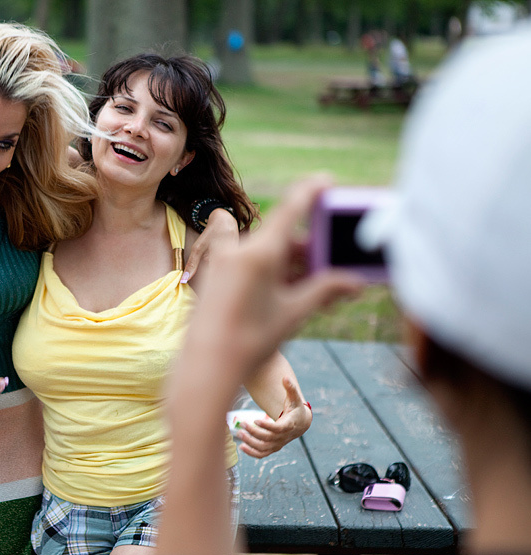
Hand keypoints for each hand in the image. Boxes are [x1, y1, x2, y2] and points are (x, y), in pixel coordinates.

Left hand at [168, 175, 363, 421]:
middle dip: (307, 248)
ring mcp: (225, 263)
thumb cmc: (249, 340)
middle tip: (330, 264)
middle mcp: (239, 251)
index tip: (325, 180)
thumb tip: (356, 282)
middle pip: (281, 236)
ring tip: (314, 286)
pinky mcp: (217, 277)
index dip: (310, 192)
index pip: (290, 209)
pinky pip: (249, 262)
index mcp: (260, 252)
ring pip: (266, 250)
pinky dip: (271, 271)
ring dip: (290, 262)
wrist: (207, 366)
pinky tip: (287, 292)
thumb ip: (325, 291)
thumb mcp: (294, 313)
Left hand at [237, 377, 311, 457]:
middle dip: (253, 432)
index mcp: (289, 425)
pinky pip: (263, 454)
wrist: (301, 424)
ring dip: (250, 443)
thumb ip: (290, 388)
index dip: (266, 426)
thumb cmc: (295, 408)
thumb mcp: (294, 398)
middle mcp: (283, 437)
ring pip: (264, 448)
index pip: (277, 429)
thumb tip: (285, 377)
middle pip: (267, 438)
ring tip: (239, 434)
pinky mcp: (273, 448)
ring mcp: (278, 444)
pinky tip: (242, 447)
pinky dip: (252, 453)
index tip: (255, 420)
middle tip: (241, 424)